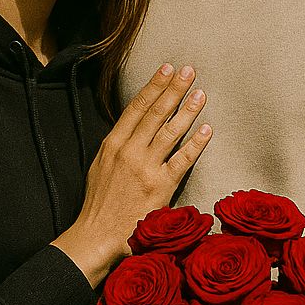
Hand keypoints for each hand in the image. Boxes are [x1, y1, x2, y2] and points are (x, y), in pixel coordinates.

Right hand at [54, 64, 211, 285]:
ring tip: (201, 93)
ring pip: (171, 131)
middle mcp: (129, 152)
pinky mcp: (161, 187)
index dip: (154, 85)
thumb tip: (135, 128)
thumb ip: (118, 147)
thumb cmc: (99, 205)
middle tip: (190, 71)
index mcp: (112, 144)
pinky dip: (196, 143)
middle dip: (174, 89)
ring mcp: (146, 168)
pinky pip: (183, 160)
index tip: (167, 68)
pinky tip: (207, 129)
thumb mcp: (100, 167)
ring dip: (188, 110)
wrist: (97, 236)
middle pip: (156, 113)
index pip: (136, 107)